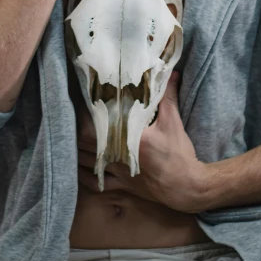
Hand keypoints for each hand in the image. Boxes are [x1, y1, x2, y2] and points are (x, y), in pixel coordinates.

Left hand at [76, 70, 203, 213]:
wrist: (187, 187)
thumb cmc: (179, 155)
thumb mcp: (173, 122)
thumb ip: (169, 96)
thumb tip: (172, 72)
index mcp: (129, 140)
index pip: (97, 126)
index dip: (85, 115)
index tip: (83, 101)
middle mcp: (119, 157)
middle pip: (85, 144)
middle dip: (77, 129)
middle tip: (75, 116)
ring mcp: (119, 173)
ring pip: (88, 163)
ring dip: (78, 150)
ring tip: (73, 136)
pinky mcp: (122, 185)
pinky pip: (97, 184)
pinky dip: (85, 175)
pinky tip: (80, 167)